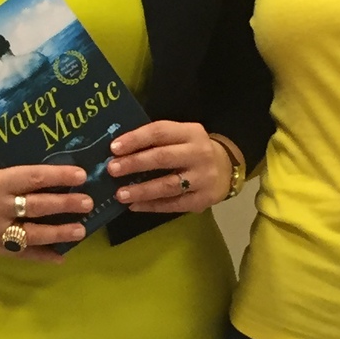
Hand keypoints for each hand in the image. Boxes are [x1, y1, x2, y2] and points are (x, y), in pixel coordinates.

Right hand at [0, 162, 90, 261]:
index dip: (58, 177)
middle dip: (64, 205)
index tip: (80, 175)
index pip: (32, 178)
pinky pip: (21, 254)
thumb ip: (13, 175)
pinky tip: (61, 257)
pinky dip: (42, 256)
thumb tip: (49, 176)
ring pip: (32, 234)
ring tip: (81, 230)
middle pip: (36, 207)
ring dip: (59, 233)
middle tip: (87, 202)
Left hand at [104, 120, 230, 214]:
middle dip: (135, 163)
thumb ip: (156, 140)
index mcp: (191, 133)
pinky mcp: (203, 200)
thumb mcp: (181, 136)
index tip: (114, 148)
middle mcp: (199, 154)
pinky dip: (152, 206)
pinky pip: (173, 205)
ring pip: (168, 185)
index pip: (160, 132)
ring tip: (120, 194)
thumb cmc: (192, 150)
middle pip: (163, 158)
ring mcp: (203, 178)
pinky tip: (134, 206)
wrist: (227, 168)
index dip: (136, 139)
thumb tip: (118, 149)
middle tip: (112, 169)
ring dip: (141, 190)